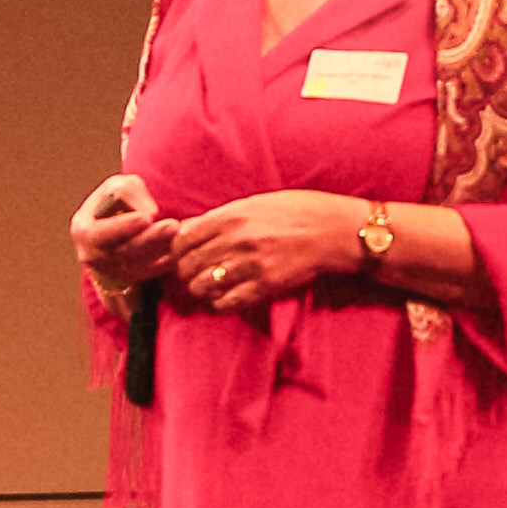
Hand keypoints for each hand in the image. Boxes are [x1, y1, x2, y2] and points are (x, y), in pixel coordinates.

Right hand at [71, 171, 173, 293]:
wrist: (116, 227)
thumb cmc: (115, 201)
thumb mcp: (117, 187)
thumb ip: (128, 192)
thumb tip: (150, 213)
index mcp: (84, 230)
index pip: (100, 232)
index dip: (123, 226)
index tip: (145, 218)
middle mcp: (93, 256)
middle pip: (123, 251)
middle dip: (150, 239)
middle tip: (173, 226)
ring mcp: (110, 271)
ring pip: (138, 265)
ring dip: (161, 250)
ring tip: (180, 234)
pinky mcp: (128, 280)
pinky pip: (148, 274)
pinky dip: (164, 263)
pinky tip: (179, 250)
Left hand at [170, 189, 351, 311]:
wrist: (330, 229)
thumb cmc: (294, 212)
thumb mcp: (253, 204)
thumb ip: (220, 217)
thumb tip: (187, 227)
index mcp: (230, 216)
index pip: (182, 238)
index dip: (175, 250)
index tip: (181, 255)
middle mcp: (235, 239)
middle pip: (187, 264)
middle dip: (185, 272)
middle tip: (192, 275)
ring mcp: (249, 264)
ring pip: (202, 285)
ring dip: (200, 289)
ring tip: (208, 287)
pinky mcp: (264, 284)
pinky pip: (226, 302)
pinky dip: (219, 304)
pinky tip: (224, 298)